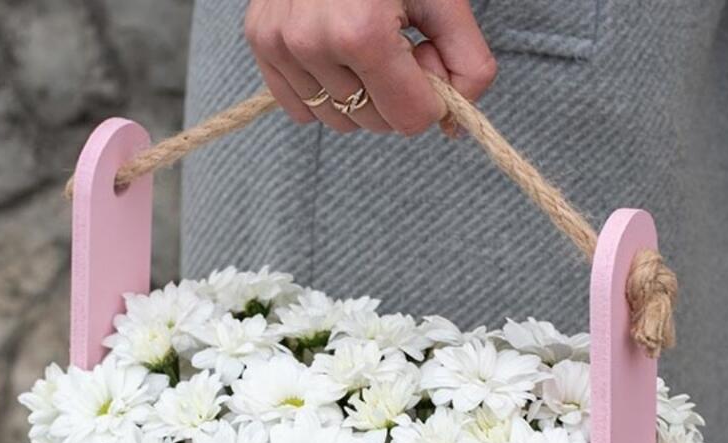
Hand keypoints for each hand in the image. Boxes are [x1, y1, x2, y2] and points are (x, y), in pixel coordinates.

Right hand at [245, 0, 495, 134]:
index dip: (429, 95)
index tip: (426, 55)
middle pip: (373, 122)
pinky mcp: (260, 42)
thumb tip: (452, 125)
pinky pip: (300, 108)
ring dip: (359, 94)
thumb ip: (467, 63)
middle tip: (396, 40)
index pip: (408, 119)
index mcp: (361, 32)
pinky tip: (335, 53)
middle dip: (394, 93)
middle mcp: (311, 43)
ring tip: (363, 41)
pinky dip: (323, 91)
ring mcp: (279, 44)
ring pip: (337, 119)